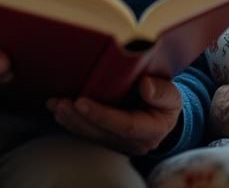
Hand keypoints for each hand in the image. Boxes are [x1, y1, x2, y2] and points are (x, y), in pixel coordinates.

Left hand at [47, 75, 182, 155]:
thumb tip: (145, 85)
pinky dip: (72, 122)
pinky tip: (59, 111)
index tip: (82, 101)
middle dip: (79, 119)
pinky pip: (88, 134)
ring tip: (55, 105)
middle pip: (102, 133)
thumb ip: (162, 91)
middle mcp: (134, 142)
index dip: (102, 115)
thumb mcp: (173, 94)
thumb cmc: (166, 100)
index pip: (125, 126)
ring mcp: (119, 144)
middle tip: (62, 103)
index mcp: (152, 130)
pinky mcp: (108, 140)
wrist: (163, 113)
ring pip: (91, 136)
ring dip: (71, 121)